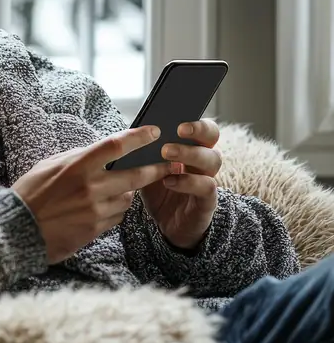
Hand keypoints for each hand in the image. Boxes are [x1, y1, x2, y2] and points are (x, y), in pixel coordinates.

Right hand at [13, 125, 168, 264]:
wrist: (18, 230)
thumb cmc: (31, 193)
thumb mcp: (50, 165)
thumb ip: (78, 157)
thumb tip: (100, 151)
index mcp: (78, 166)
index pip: (116, 146)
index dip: (139, 137)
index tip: (154, 131)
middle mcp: (90, 187)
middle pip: (136, 175)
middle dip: (156, 169)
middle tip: (171, 163)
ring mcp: (95, 210)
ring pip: (129, 198)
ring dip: (130, 191)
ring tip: (120, 188)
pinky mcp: (95, 230)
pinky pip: (117, 216)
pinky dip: (116, 209)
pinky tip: (104, 206)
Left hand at [139, 119, 221, 249]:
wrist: (166, 226)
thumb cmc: (158, 190)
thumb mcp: (148, 167)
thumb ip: (144, 151)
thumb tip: (130, 130)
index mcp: (191, 146)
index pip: (201, 124)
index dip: (194, 118)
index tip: (177, 116)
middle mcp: (204, 159)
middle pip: (213, 136)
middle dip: (198, 129)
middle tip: (177, 130)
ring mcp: (208, 178)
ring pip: (213, 159)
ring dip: (190, 153)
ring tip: (166, 153)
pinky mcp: (208, 201)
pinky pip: (206, 186)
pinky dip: (188, 182)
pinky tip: (169, 181)